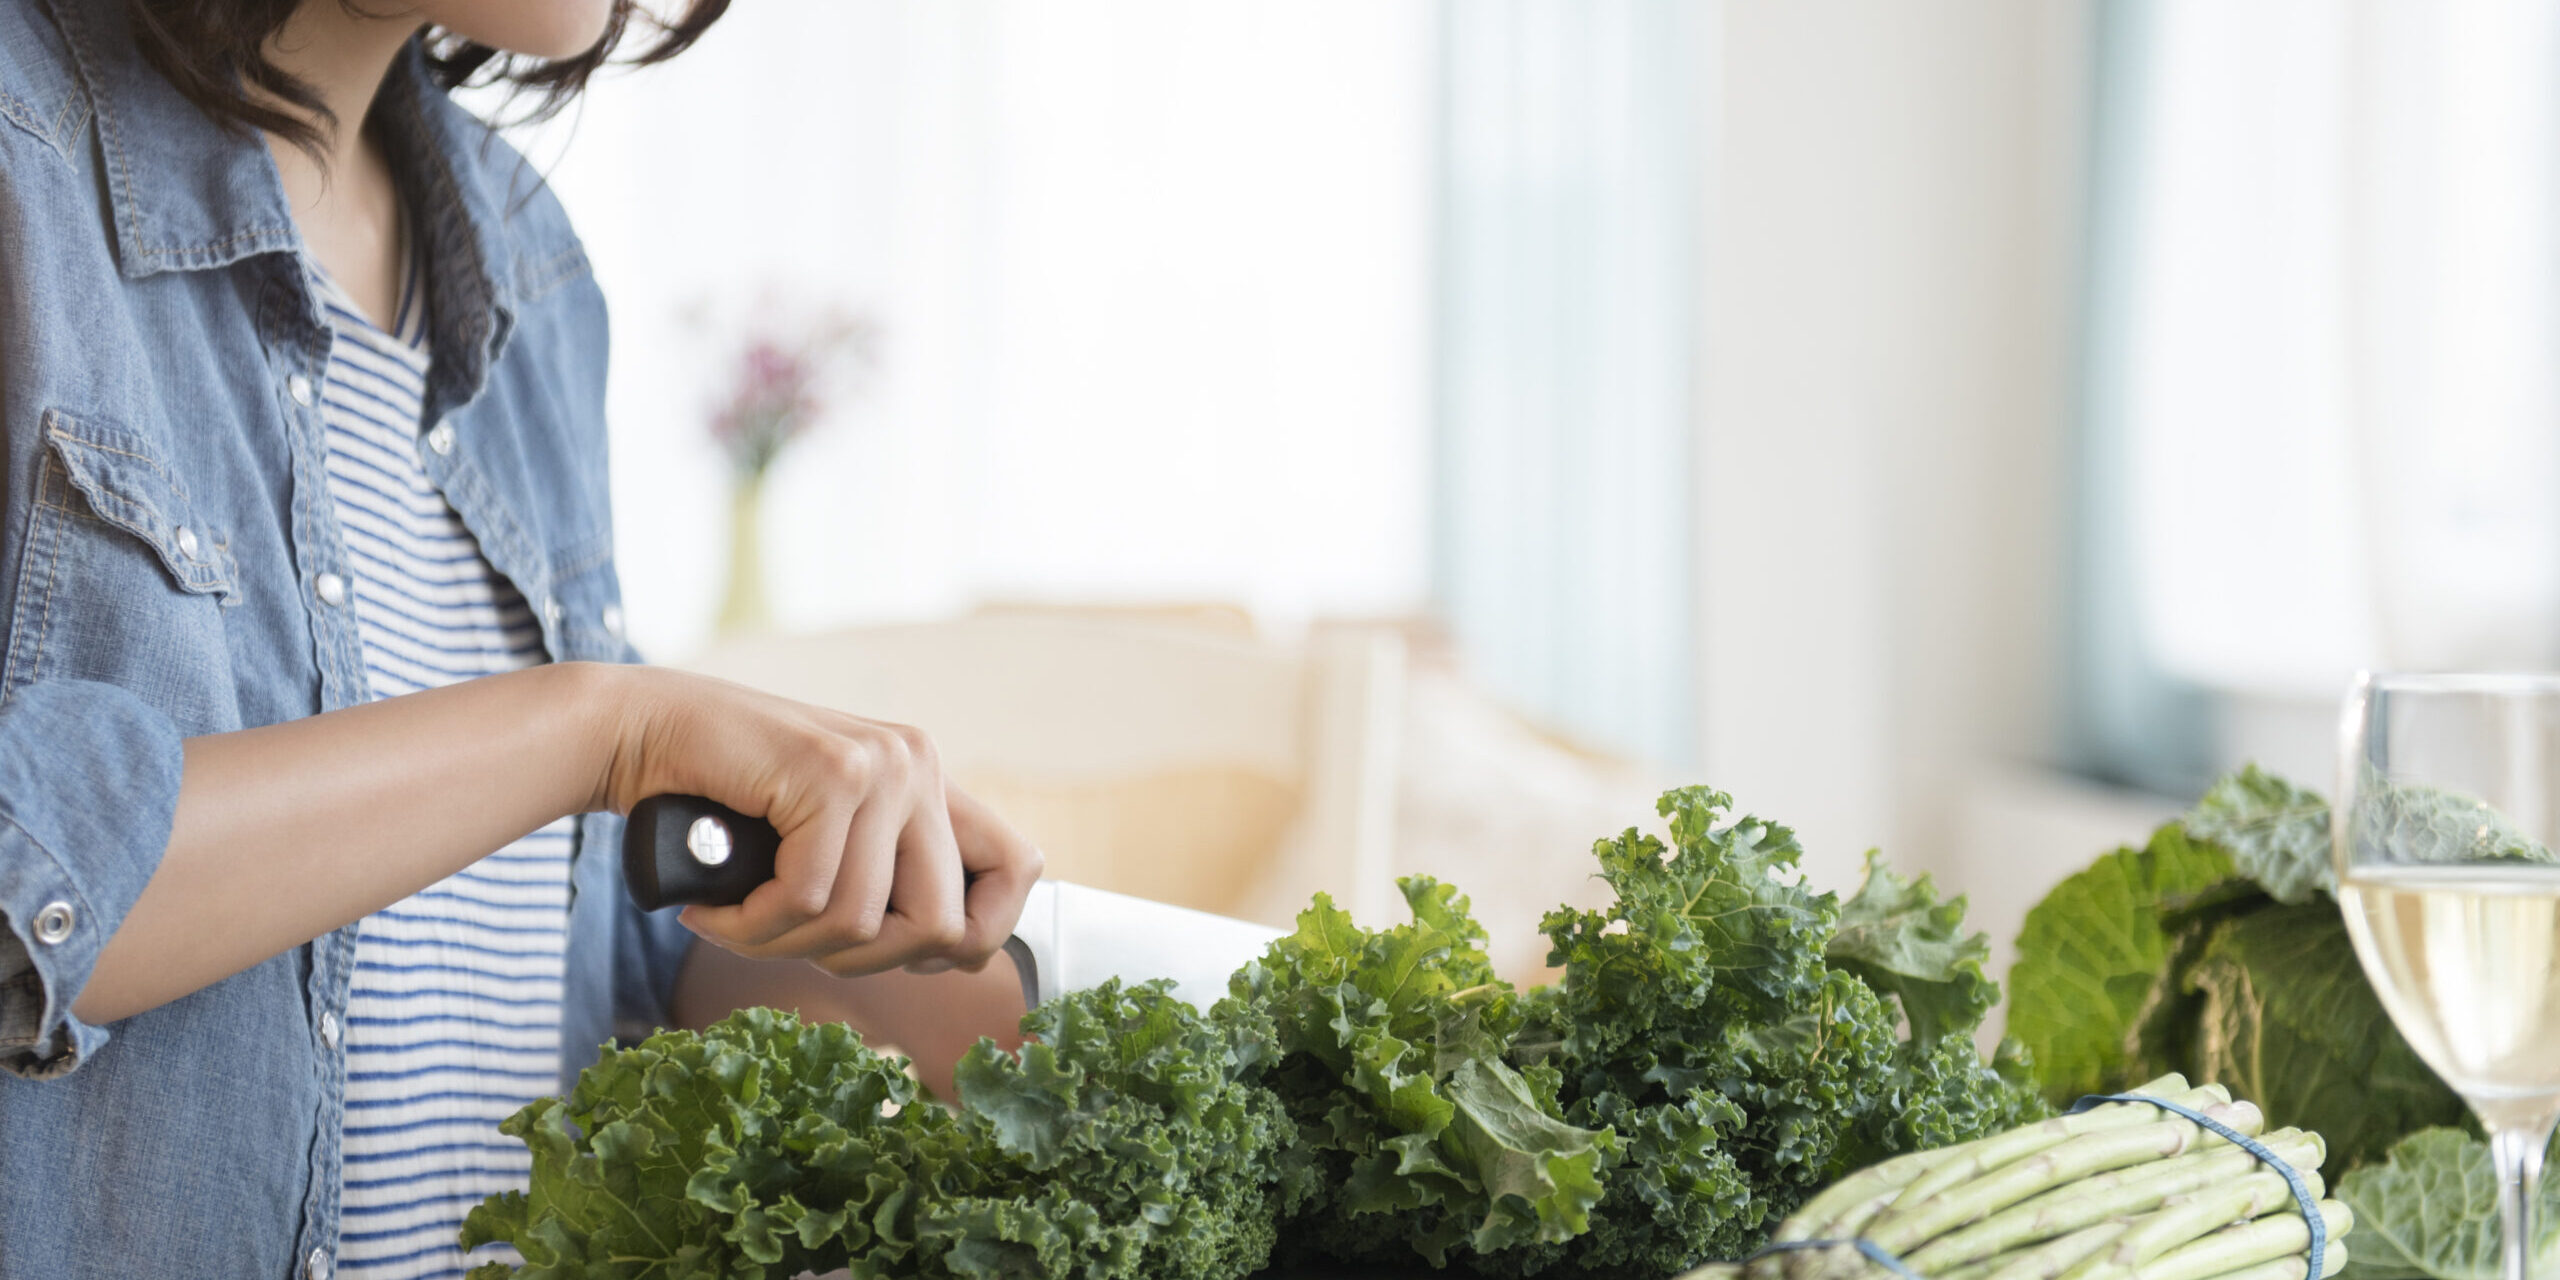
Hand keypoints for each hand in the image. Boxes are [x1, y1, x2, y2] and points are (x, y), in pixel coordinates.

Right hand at [591, 666, 1042, 975]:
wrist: (637, 734)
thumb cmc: (720, 804)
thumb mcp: (825, 840)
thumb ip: (885, 875)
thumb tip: (952, 955)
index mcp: (928, 779)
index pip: (1019, 868)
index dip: (977, 935)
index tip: (904, 955)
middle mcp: (918, 763)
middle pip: (942, 926)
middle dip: (864, 963)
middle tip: (793, 940)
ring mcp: (880, 765)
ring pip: (865, 924)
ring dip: (786, 947)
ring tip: (737, 921)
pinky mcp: (830, 774)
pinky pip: (811, 900)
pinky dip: (751, 927)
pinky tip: (713, 909)